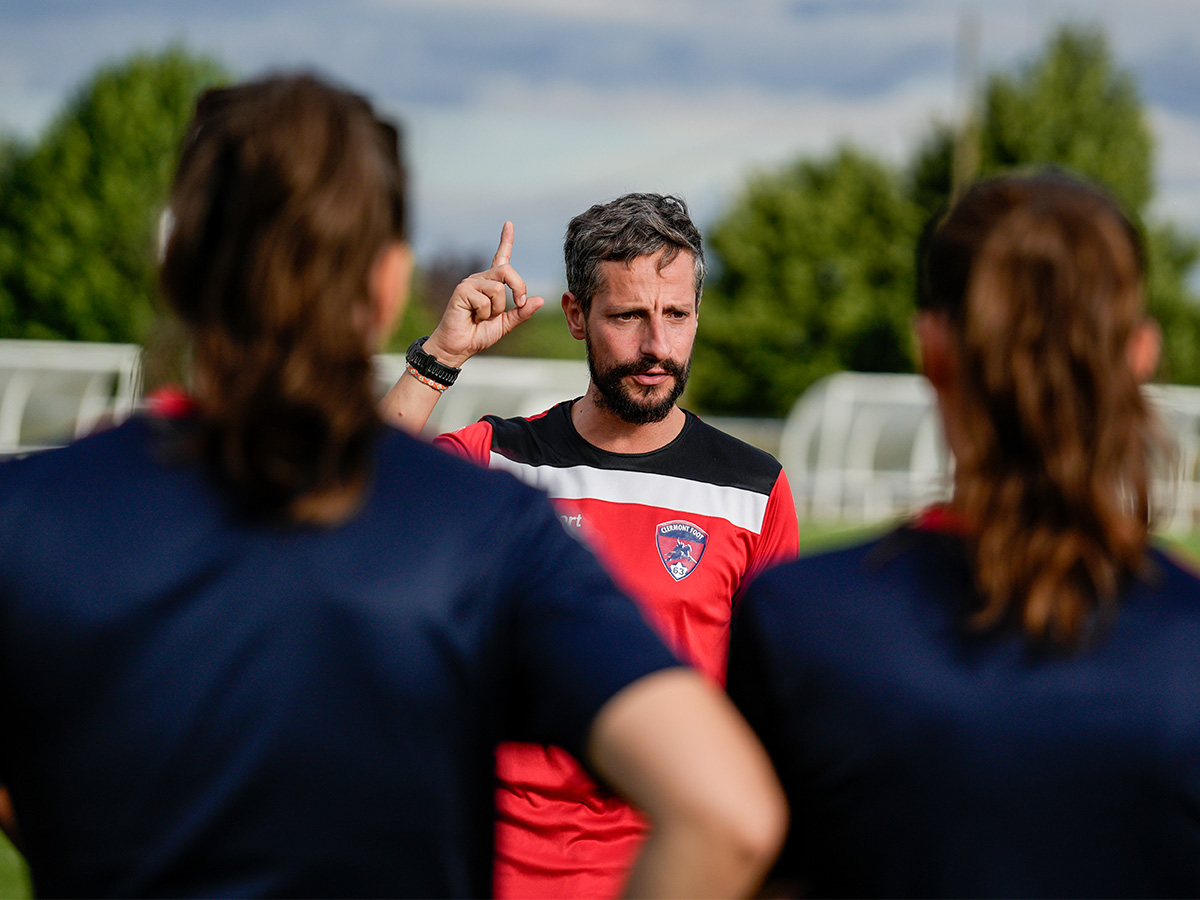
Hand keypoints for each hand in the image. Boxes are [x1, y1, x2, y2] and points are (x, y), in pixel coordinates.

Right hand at [422, 222, 544, 366]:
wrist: (458, 347)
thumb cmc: (478, 334)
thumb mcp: (505, 324)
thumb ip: (521, 312)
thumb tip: (540, 300)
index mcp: (491, 284)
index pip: (500, 258)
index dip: (506, 240)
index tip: (509, 224)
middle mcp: (480, 279)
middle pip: (507, 271)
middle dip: (518, 288)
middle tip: (518, 304)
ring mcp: (470, 283)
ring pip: (498, 288)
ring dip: (497, 309)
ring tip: (482, 317)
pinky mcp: (462, 291)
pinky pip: (485, 300)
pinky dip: (484, 314)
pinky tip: (473, 317)